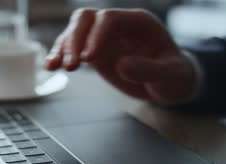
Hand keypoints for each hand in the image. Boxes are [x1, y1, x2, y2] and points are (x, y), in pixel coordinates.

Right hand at [45, 8, 196, 104]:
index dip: (95, 36)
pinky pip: (71, 48)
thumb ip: (149, 70)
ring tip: (56, 67)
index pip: (109, 19)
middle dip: (74, 40)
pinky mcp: (94, 52)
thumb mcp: (171, 75)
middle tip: (72, 65)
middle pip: (86, 19)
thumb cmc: (174, 75)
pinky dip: (59, 55)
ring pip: (74, 31)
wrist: (168, 83)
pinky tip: (51, 67)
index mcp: (138, 23)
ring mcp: (103, 38)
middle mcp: (117, 26)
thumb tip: (122, 65)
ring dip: (63, 48)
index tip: (88, 59)